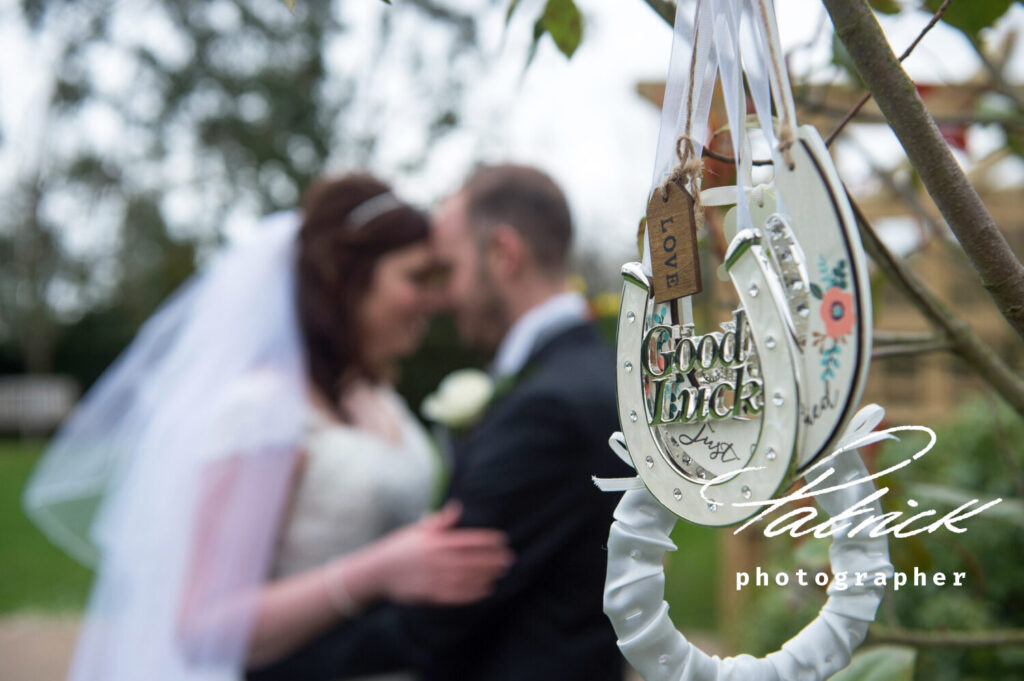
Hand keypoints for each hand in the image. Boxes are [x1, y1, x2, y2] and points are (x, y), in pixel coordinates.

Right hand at [369, 501, 513, 605]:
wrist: (378, 572)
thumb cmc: (401, 547)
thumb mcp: (418, 529)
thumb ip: (441, 521)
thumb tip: (457, 506)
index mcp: (435, 542)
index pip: (467, 540)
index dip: (487, 540)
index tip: (502, 540)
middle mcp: (437, 560)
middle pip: (472, 560)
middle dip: (492, 559)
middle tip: (509, 558)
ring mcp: (434, 579)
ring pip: (467, 578)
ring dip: (487, 576)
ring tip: (501, 573)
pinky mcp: (430, 594)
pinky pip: (457, 595)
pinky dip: (473, 593)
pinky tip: (486, 590)